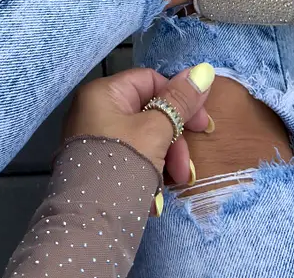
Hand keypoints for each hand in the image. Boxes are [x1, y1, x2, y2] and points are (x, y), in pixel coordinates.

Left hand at [64, 64, 214, 185]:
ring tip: (173, 184)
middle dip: (173, 140)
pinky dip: (147, 172)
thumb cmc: (122, 165)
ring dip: (164, 159)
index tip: (201, 126)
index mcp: (102, 93)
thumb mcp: (157, 130)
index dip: (178, 99)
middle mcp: (94, 111)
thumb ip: (180, 101)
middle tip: (186, 167)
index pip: (150, 80)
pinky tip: (154, 195)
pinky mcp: (96, 166)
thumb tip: (203, 70)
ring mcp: (93, 140)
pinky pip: (130, 158)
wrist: (89, 223)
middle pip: (148, 112)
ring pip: (142, 139)